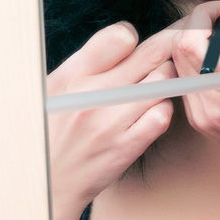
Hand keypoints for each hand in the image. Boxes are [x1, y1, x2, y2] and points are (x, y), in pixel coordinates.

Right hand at [46, 21, 176, 214]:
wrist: (47, 182)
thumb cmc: (53, 131)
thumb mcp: (56, 88)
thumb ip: (89, 63)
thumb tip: (127, 39)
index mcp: (72, 74)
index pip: (120, 37)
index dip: (134, 39)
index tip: (137, 48)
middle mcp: (93, 94)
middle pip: (152, 54)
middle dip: (168, 49)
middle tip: (172, 52)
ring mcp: (111, 121)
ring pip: (164, 81)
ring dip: (167, 81)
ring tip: (154, 88)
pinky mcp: (127, 146)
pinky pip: (163, 115)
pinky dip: (164, 110)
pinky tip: (151, 113)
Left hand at [169, 1, 219, 197]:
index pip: (191, 40)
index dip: (200, 16)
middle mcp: (209, 104)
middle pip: (178, 49)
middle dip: (197, 26)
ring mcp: (200, 115)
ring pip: (181, 64)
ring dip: (199, 45)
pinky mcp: (199, 120)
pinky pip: (190, 80)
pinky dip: (202, 64)